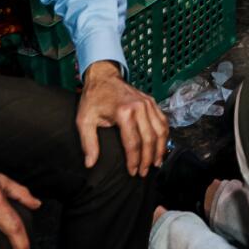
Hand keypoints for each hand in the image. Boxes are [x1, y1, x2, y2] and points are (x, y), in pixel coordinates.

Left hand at [77, 60, 168, 176]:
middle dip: (148, 159)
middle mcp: (140, 107)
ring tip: (156, 163)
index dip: (134, 160)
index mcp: (124, 112)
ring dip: (160, 149)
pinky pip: (163, 120)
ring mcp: (148, 103)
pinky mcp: (152, 101)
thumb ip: (88, 143)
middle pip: (150, 138)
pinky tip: (161, 146)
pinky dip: (164, 135)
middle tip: (144, 172)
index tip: (132, 172)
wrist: (103, 76)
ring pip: (161, 130)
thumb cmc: (93, 98)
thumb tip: (90, 163)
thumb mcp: (84, 120)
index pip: (133, 142)